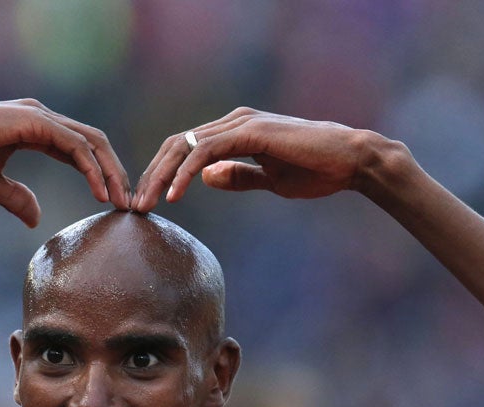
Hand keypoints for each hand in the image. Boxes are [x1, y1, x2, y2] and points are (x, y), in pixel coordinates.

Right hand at [0, 99, 129, 226]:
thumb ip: (16, 198)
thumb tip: (35, 219)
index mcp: (34, 128)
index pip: (79, 149)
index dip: (99, 173)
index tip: (111, 200)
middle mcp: (42, 117)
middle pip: (93, 143)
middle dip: (114, 172)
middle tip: (127, 203)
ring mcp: (40, 116)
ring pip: (91, 142)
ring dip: (110, 172)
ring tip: (120, 201)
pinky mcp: (35, 121)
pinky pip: (75, 146)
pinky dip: (91, 169)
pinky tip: (100, 192)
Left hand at [132, 108, 373, 211]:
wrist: (350, 162)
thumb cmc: (315, 171)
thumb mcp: (268, 180)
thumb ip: (238, 176)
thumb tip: (207, 177)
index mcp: (234, 133)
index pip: (185, 150)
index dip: (161, 175)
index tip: (147, 203)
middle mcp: (233, 123)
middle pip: (177, 145)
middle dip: (151, 176)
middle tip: (133, 206)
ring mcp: (241, 124)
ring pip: (185, 146)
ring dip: (160, 177)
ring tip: (145, 205)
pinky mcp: (250, 133)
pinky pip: (206, 151)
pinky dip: (185, 174)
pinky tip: (173, 196)